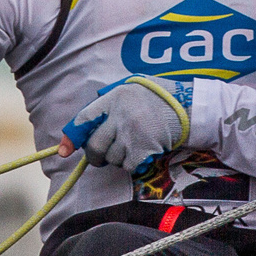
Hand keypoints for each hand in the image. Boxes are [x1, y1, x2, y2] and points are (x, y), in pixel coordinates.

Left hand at [60, 76, 192, 176]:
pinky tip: (144, 152)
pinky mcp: (144, 149)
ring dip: (119, 158)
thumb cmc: (160, 98)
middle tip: (102, 157)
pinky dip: (133, 164)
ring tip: (133, 146)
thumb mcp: (132, 90)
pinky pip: (128, 165)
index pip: (84, 119)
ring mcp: (132, 133)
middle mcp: (120, 116)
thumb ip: (110, 105)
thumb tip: (86, 128)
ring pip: (112, 158)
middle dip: (96, 156)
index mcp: (115, 98)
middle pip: (95, 146)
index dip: (71, 137)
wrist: (191, 107)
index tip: (64, 151)